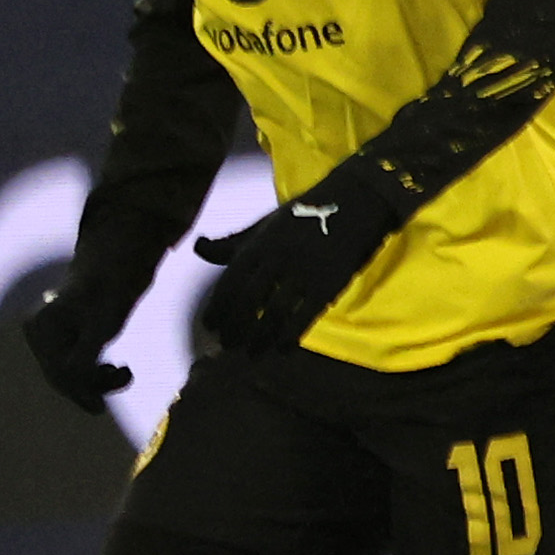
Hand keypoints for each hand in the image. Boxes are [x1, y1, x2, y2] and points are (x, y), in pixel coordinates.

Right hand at [13, 263, 132, 418]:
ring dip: (94, 379)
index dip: (78, 391)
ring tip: (123, 372)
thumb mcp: (105, 324)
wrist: (115, 267)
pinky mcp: (60, 339)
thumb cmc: (111, 290)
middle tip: (122, 381)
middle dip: (90, 385)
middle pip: (59, 373)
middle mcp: (37, 332)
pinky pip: (72, 364)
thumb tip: (75, 380)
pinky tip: (113, 370)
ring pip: (67, 371)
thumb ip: (87, 352)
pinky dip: (92, 371)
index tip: (99, 408)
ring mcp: (46, 336)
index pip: (57, 369)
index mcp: (40, 326)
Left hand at [189, 189, 383, 361]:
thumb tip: (198, 248)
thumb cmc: (306, 215)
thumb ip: (233, 243)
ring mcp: (303, 273)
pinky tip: (282, 349)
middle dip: (235, 328)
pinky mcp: (329, 284)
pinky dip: (290, 337)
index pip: (229, 283)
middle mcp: (276, 260)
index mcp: (258, 245)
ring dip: (260, 338)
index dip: (217, 308)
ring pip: (273, 313)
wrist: (356, 201)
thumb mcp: (265, 225)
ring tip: (252, 353)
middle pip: (247, 302)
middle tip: (229, 345)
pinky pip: (305, 317)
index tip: (210, 326)